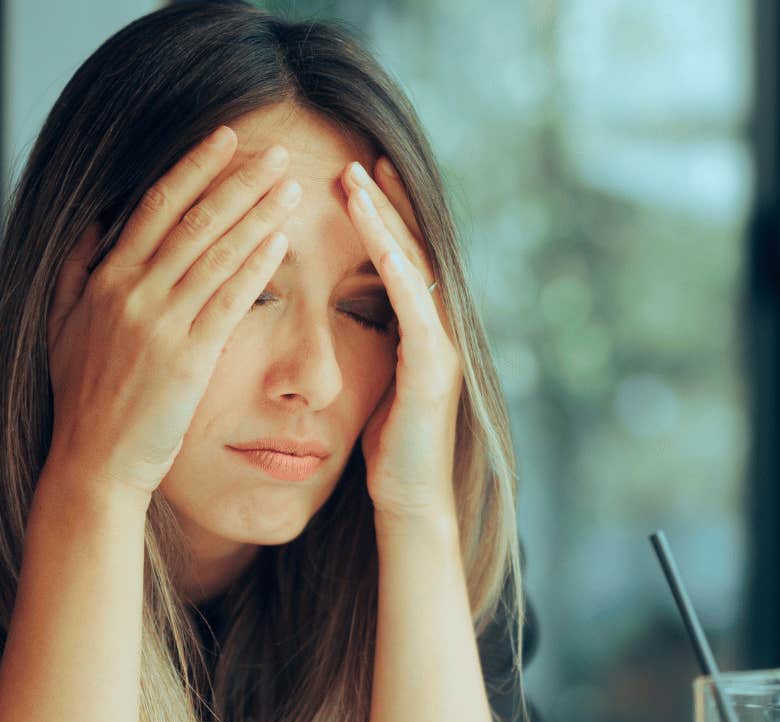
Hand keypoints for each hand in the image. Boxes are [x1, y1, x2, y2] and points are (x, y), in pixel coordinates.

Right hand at [44, 126, 300, 500]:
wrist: (95, 462)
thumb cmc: (84, 399)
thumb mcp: (64, 325)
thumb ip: (79, 270)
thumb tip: (96, 222)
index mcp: (104, 279)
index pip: (155, 205)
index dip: (194, 166)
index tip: (226, 137)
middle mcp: (130, 292)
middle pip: (193, 219)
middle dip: (238, 180)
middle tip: (277, 151)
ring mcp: (159, 324)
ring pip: (215, 253)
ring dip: (256, 214)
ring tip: (290, 185)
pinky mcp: (187, 359)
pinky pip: (227, 301)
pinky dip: (255, 266)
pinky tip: (281, 241)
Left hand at [340, 156, 462, 526]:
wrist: (410, 506)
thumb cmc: (384, 456)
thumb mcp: (370, 388)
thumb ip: (366, 349)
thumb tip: (338, 322)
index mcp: (419, 333)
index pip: (401, 259)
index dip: (382, 216)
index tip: (357, 176)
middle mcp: (438, 332)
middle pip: (414, 250)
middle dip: (388, 203)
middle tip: (361, 156)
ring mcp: (441, 348)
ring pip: (416, 268)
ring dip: (387, 222)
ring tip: (359, 181)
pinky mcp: (433, 370)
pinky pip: (415, 307)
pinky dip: (398, 269)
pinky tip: (379, 240)